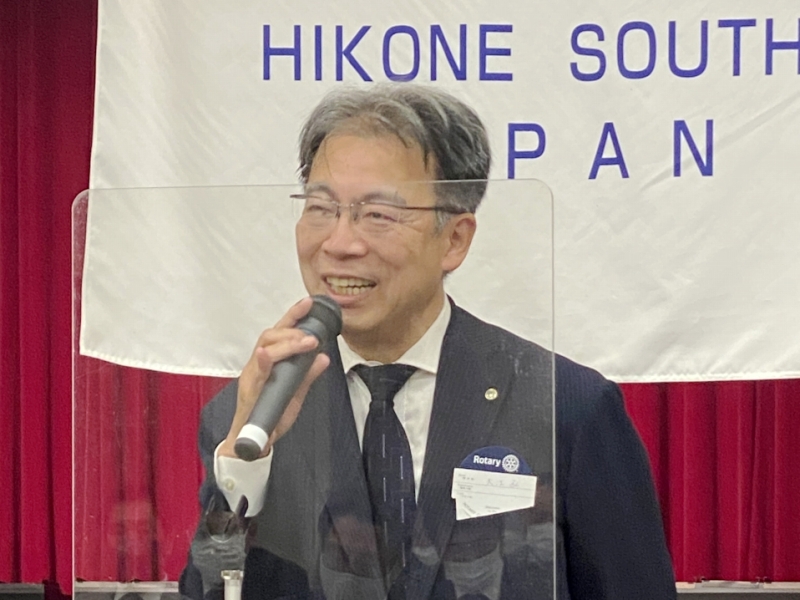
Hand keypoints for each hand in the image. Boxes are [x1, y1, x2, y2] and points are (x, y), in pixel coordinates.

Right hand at [219, 297, 330, 458]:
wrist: (253, 442)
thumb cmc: (270, 416)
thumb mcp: (296, 393)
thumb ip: (308, 375)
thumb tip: (324, 358)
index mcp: (269, 362)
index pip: (280, 333)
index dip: (293, 316)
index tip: (309, 302)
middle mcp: (258, 365)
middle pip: (270, 335)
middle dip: (292, 329)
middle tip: (313, 335)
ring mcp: (252, 376)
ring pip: (264, 348)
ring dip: (286, 343)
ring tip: (306, 342)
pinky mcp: (250, 391)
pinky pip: (255, 373)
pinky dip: (261, 362)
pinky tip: (266, 354)